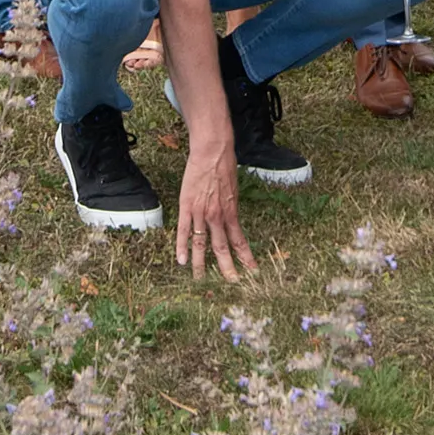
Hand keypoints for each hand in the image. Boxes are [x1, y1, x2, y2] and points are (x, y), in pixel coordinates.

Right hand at [172, 141, 257, 278]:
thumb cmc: (225, 165)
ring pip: (202, 244)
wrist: (213, 151)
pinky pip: (184, 231)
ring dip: (201, 264)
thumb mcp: (234, 189)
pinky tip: (181, 261)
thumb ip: (231, 207)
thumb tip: (231, 220)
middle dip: (227, 268)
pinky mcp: (187, 207)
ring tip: (201, 279)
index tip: (252, 270)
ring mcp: (201, 213)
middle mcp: (218, 216)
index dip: (246, 257)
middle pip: (222, 248)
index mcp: (231, 212)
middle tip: (232, 283)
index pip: (240, 241)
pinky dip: (182, 247)